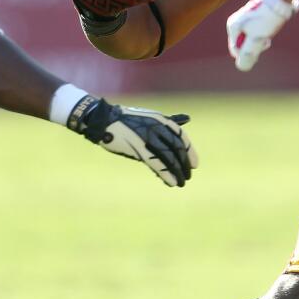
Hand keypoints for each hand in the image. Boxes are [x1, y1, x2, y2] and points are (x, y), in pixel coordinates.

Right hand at [68, 97, 197, 186]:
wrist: (104, 120)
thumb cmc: (127, 120)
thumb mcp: (150, 116)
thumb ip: (169, 120)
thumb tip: (187, 118)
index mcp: (160, 119)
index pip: (181, 136)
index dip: (190, 151)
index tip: (194, 164)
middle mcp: (157, 127)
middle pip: (177, 148)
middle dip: (184, 163)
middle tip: (188, 176)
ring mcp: (148, 138)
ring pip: (169, 157)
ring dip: (177, 171)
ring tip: (181, 182)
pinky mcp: (138, 149)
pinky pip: (156, 163)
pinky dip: (166, 174)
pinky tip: (171, 182)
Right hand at [225, 0, 298, 71]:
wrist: (280, 1)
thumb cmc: (267, 19)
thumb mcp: (256, 39)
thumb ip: (247, 54)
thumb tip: (241, 67)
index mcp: (233, 26)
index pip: (236, 50)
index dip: (248, 54)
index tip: (260, 49)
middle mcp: (236, 24)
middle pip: (243, 45)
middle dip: (254, 47)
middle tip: (266, 42)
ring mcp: (245, 22)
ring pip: (250, 40)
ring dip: (259, 42)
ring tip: (268, 36)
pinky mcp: (253, 21)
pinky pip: (255, 34)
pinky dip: (262, 36)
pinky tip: (268, 33)